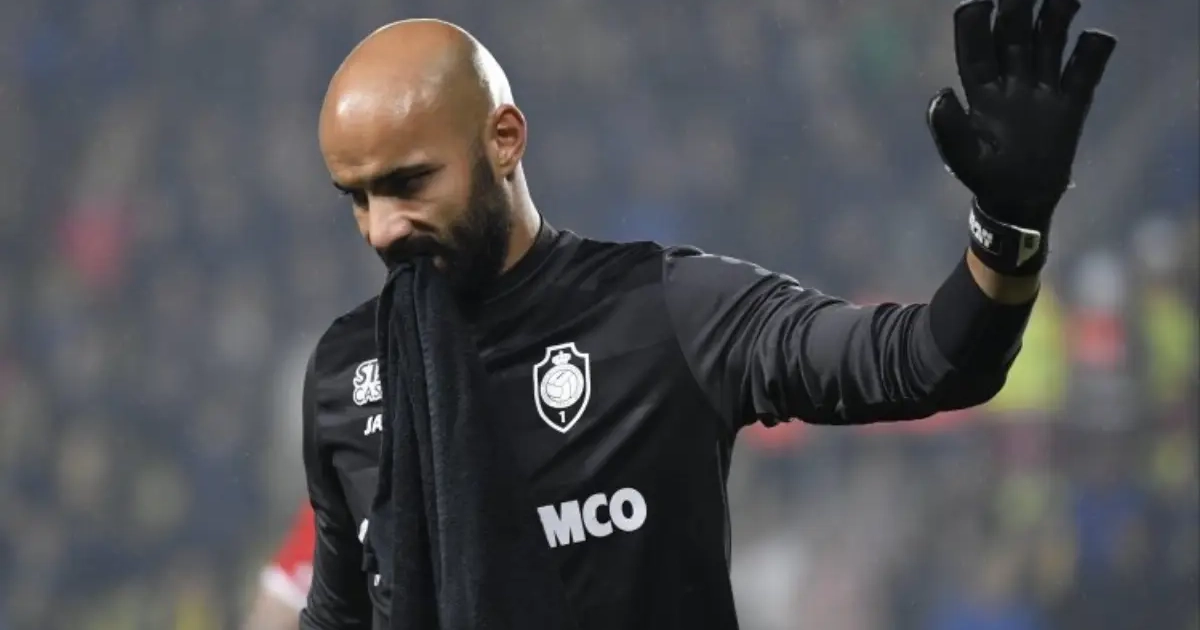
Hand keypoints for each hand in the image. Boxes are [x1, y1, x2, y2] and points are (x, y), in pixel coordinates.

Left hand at [928, 0, 1115, 230]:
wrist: (1020, 203)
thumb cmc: (987, 180)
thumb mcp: (963, 159)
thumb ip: (949, 129)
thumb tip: (940, 94)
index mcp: (980, 91)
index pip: (974, 49)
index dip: (975, 23)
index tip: (980, 1)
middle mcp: (1011, 82)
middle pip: (1013, 34)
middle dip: (1019, 6)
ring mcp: (1042, 90)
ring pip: (1049, 42)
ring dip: (1056, 16)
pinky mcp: (1070, 104)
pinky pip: (1084, 72)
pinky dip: (1093, 53)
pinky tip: (1097, 38)